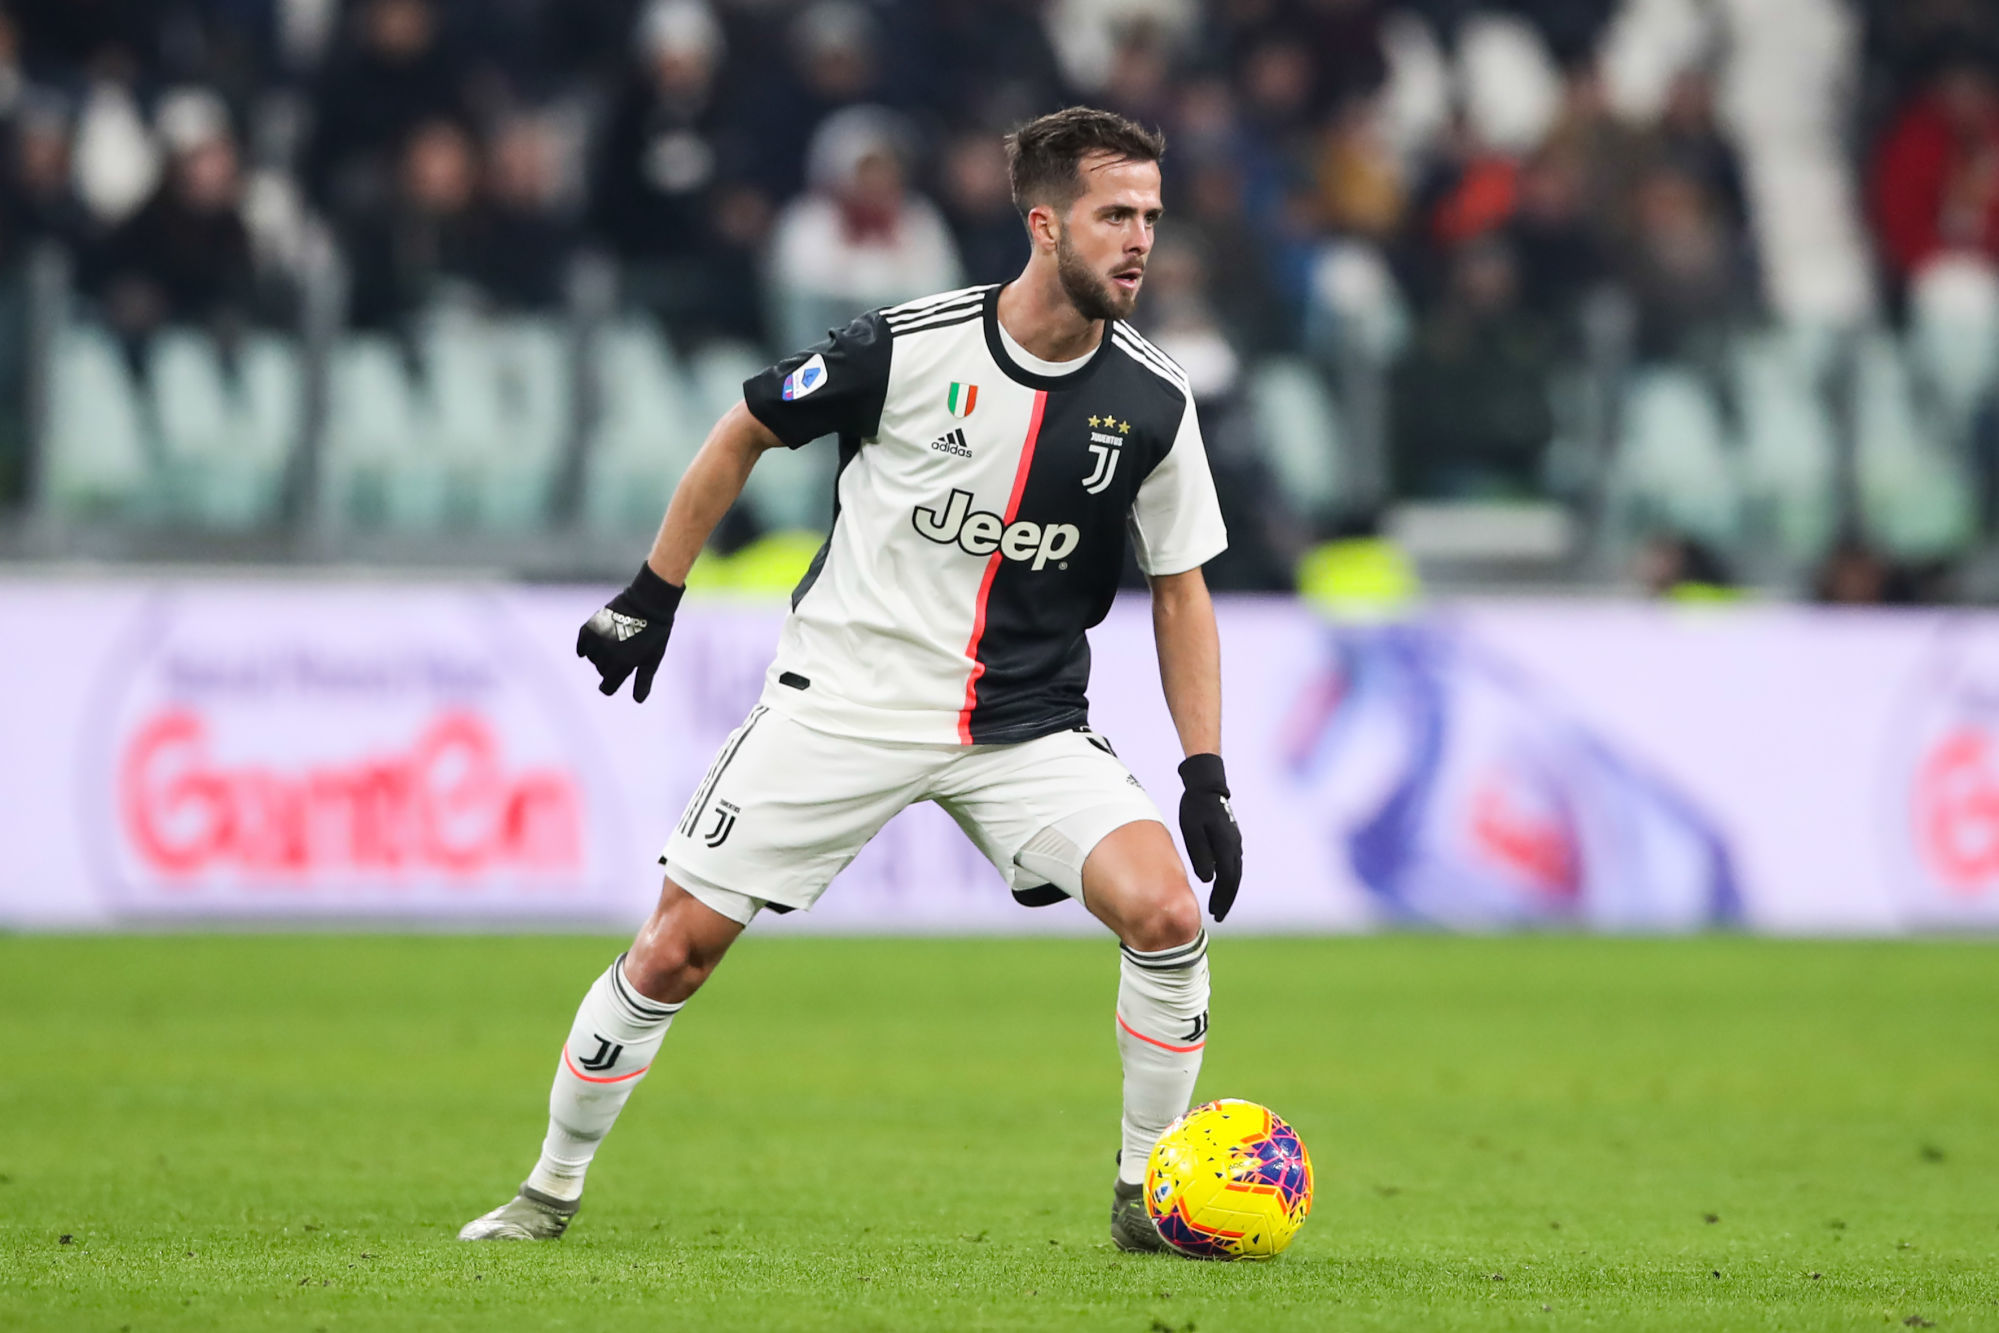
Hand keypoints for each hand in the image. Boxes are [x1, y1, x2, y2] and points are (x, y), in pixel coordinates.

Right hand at [576, 563, 684, 701]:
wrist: (648, 601)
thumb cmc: (655, 632)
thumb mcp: (653, 658)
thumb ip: (643, 680)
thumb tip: (638, 701)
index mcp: (624, 665)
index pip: (607, 688)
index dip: (610, 686)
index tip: (611, 683)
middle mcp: (608, 654)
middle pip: (601, 672)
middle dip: (611, 667)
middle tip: (624, 653)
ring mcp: (598, 640)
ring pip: (592, 658)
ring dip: (601, 655)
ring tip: (616, 643)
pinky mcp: (591, 627)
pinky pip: (582, 644)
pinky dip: (585, 646)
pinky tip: (592, 645)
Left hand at [1177, 753, 1242, 921]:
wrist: (1208, 786)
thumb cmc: (1196, 808)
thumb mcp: (1192, 831)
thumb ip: (1201, 854)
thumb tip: (1208, 879)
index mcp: (1226, 846)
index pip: (1227, 880)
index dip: (1222, 899)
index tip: (1215, 915)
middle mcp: (1235, 847)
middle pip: (1234, 880)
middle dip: (1226, 900)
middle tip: (1217, 916)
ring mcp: (1235, 843)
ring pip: (1235, 873)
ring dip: (1227, 891)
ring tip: (1218, 906)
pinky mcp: (1231, 839)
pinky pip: (1232, 865)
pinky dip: (1228, 879)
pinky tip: (1220, 884)